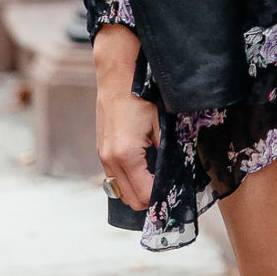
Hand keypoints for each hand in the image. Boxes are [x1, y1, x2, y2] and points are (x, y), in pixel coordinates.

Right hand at [94, 23, 157, 208]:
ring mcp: (102, 155)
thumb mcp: (161, 125)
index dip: (162, 198)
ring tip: (155, 177)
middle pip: (130, 200)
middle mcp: (110, 160)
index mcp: (126, 156)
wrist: (117, 75)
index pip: (145, 195)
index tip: (175, 192)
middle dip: (149, 199)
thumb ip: (166, 154)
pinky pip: (114, 176)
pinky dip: (128, 178)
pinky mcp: (101, 149)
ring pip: (120, 190)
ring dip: (137, 189)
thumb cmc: (141, 96)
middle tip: (167, 188)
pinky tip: (143, 165)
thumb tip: (174, 175)